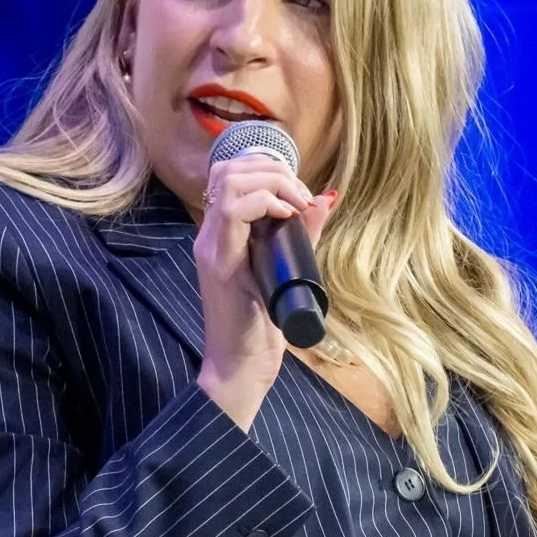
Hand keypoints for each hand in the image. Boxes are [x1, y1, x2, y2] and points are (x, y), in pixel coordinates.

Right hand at [193, 152, 337, 428]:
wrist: (239, 368)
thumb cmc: (261, 326)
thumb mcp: (288, 268)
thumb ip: (303, 235)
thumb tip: (326, 199)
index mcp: (223, 234)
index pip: (231, 174)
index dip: (268, 168)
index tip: (300, 193)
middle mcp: (210, 235)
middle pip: (228, 169)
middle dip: (272, 169)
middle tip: (301, 195)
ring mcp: (211, 247)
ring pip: (228, 181)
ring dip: (271, 182)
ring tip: (296, 203)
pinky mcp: (220, 264)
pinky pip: (232, 212)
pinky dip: (265, 203)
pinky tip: (287, 216)